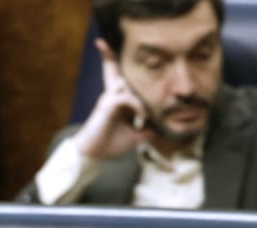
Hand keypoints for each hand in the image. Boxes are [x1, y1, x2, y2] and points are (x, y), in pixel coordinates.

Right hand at [69, 39, 154, 160]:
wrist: (93, 155)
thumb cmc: (110, 143)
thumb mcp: (135, 135)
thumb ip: (148, 127)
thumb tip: (163, 126)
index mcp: (116, 99)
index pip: (115, 77)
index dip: (110, 62)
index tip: (104, 48)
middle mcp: (111, 95)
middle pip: (112, 70)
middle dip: (108, 56)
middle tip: (101, 43)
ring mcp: (108, 100)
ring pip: (125, 83)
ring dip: (140, 92)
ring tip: (147, 108)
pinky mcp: (106, 107)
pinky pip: (126, 98)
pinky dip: (137, 105)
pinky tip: (143, 116)